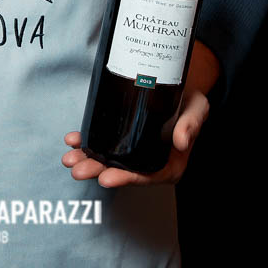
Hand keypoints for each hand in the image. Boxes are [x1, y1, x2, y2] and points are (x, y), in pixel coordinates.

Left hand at [59, 85, 210, 186]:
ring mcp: (133, 152)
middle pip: (121, 171)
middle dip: (97, 170)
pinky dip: (87, 142)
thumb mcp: (198, 110)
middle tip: (78, 169)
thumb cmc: (191, 104)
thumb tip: (181, 141)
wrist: (180, 89)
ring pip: (107, 160)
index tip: (106, 178)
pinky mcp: (122, 139)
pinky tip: (73, 139)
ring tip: (69, 158)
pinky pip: (103, 143)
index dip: (125, 178)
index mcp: (168, 164)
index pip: (145, 175)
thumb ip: (191, 125)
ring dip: (86, 160)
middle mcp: (148, 161)